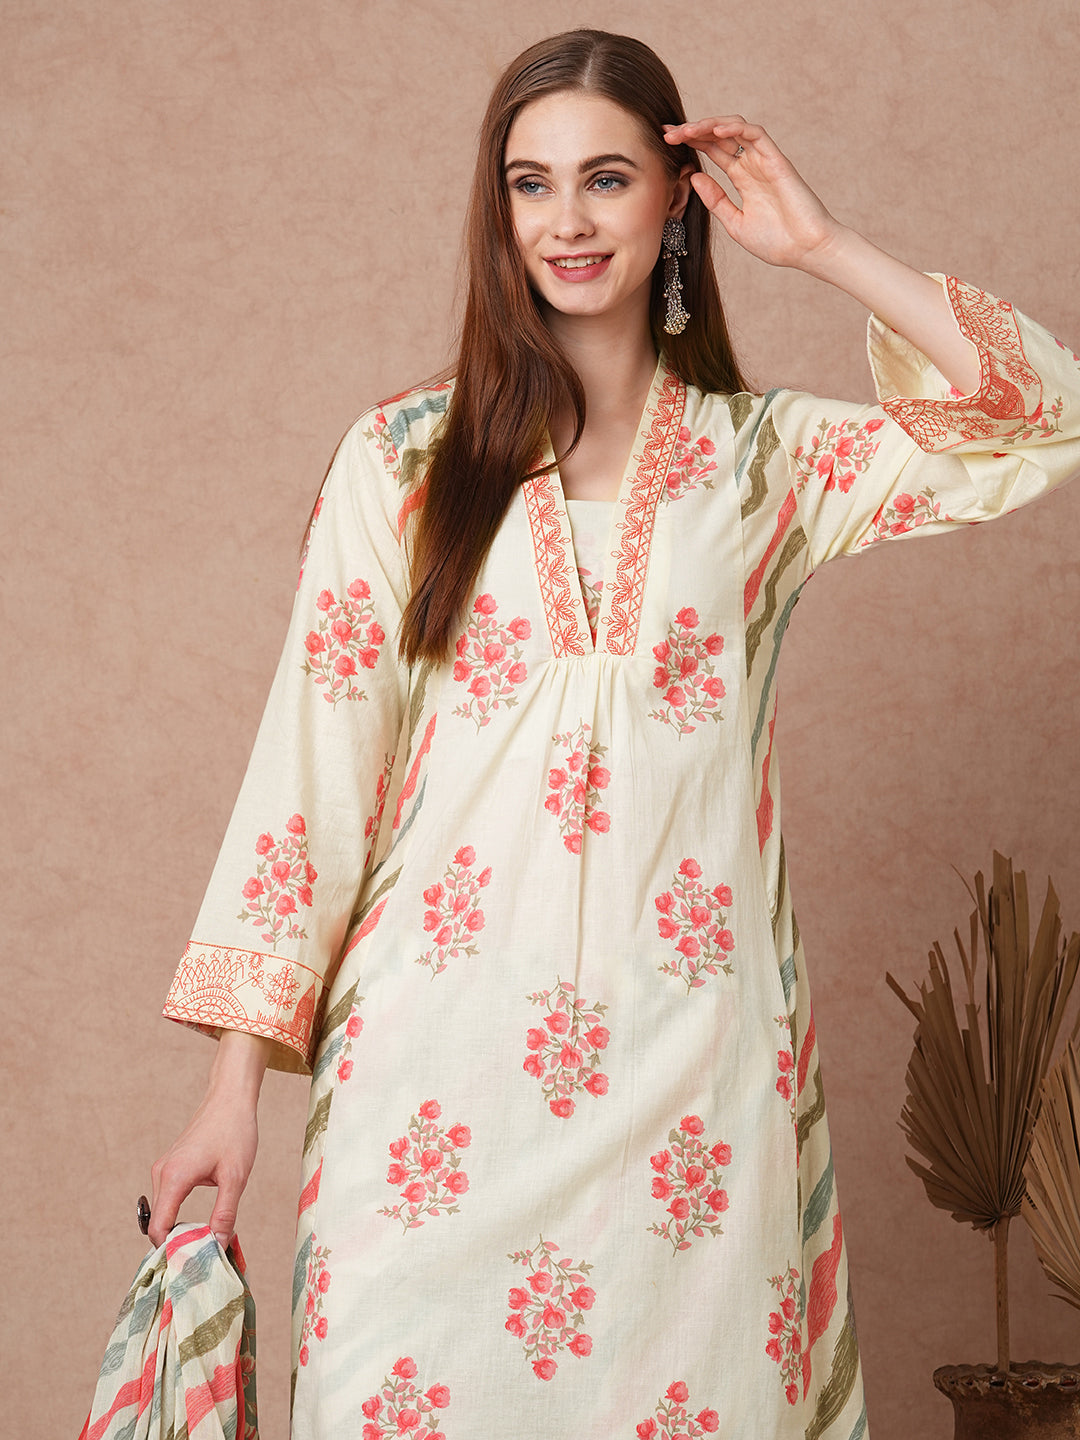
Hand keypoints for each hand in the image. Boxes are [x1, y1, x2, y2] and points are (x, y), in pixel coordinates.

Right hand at [147, 1031, 270, 1247]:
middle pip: (157, 1223)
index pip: (157, 1228)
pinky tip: (201, 1221)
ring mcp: (164, 1169)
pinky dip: (179, 1214)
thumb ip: (225, 1214)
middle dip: (176, 1242)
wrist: (230, 1098)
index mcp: (174, 1178)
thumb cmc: (235, 1133)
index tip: (190, 1264)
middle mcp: (161, 1174)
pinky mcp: (170, 1166)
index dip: (170, 1250)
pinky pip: (168, 1199)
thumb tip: (217, 1246)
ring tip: (204, 1240)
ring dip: (178, 1228)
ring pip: (163, 1212)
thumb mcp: (236, 1177)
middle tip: (202, 1258)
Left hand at [664, 117, 842, 270]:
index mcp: (742, 178)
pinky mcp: (777, 160)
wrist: (806, 250)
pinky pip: (755, 135)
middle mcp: (752, 165)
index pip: (712, 151)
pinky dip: (735, 129)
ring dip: (709, 125)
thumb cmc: (776, 242)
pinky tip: (715, 131)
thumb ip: (715, 200)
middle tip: (668, 132)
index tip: (666, 140)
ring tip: (687, 130)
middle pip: (718, 137)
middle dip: (692, 131)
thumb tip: (694, 177)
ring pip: (734, 129)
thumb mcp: (735, 223)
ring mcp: (764, 160)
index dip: (690, 143)